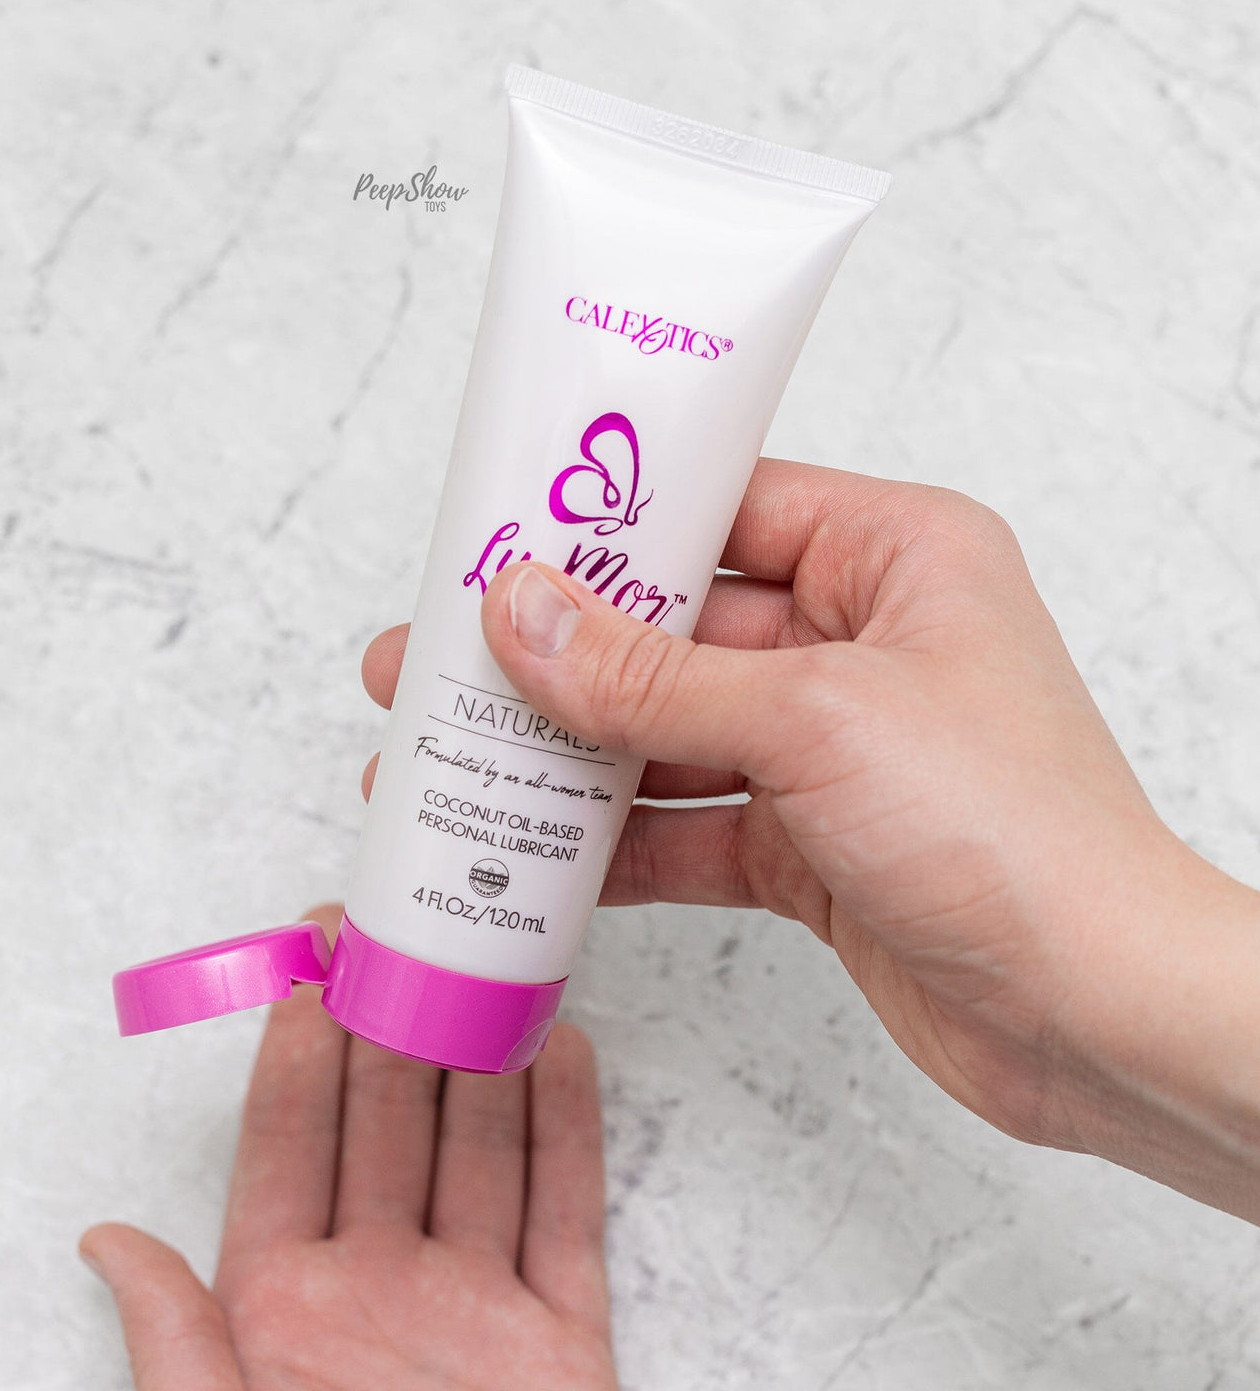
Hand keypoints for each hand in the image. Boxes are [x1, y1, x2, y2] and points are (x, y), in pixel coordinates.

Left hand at [82, 907, 617, 1390]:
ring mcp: (476, 1308)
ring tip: (482, 961)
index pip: (292, 1143)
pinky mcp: (562, 1339)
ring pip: (481, 1147)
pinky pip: (566, 1213)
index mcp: (286, 1309)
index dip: (301, 1044)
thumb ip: (176, 1351)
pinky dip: (570, 1130)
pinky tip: (561, 1052)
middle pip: (390, 1123)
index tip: (311, 960)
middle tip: (401, 923)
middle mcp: (381, 1288)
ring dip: (484, 1051)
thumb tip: (105, 1243)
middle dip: (393, 1017)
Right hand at [365, 458, 1259, 1220]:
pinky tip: (524, 854)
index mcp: (892, 557)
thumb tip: (519, 617)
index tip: (495, 534)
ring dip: (567, 754)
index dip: (605, 522)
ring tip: (446, 758)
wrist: (1096, 1017)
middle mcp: (859, 642)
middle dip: (555, 653)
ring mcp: (831, 749)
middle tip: (429, 659)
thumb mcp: (811, 720)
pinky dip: (614, 843)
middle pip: (674, 628)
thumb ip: (650, 677)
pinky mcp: (810, 843)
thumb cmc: (1012, 832)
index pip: (722, 508)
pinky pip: (689, 825)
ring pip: (669, 733)